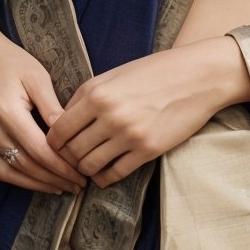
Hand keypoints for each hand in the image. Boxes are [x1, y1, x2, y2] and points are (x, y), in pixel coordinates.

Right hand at [0, 8, 85, 195]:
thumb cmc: (10, 61)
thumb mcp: (37, 76)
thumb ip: (52, 106)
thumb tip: (71, 134)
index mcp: (7, 112)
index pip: (40, 150)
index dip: (62, 166)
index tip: (83, 174)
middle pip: (28, 165)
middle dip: (55, 178)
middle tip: (79, 186)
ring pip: (12, 172)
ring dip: (38, 184)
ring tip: (63, 187)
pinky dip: (20, 180)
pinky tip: (39, 182)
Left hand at [47, 35, 249, 187]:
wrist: (197, 76)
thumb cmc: (155, 71)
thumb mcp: (115, 74)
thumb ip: (87, 95)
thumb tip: (63, 118)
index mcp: (96, 93)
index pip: (59, 129)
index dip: (52, 142)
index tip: (55, 147)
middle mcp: (109, 115)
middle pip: (72, 150)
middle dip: (66, 158)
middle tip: (69, 161)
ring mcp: (128, 134)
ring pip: (90, 165)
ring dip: (84, 170)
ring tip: (87, 167)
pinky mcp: (147, 150)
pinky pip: (115, 173)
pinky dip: (104, 178)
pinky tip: (104, 174)